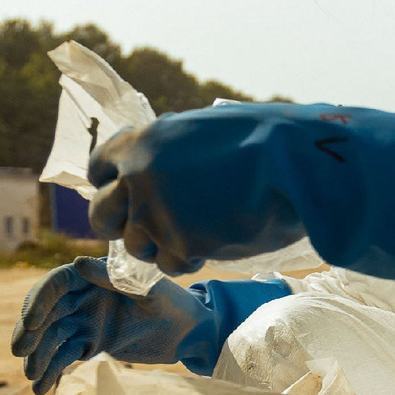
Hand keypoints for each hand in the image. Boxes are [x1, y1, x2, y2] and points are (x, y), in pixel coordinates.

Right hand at [9, 258, 209, 394]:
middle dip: (31, 331)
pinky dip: (52, 370)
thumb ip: (115, 279)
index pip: (57, 284)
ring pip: (52, 337)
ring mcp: (85, 321)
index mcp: (94, 276)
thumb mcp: (148, 289)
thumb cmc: (174, 303)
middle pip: (47, 312)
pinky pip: (64, 356)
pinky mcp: (90, 343)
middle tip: (20, 351)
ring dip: (38, 356)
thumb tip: (78, 264)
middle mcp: (83, 297)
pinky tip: (41, 387)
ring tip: (32, 377)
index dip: (40, 301)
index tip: (31, 322)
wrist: (190, 332)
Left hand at [88, 102, 394, 292]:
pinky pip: (172, 265)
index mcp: (144, 140)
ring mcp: (157, 214)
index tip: (125, 193)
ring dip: (158, 245)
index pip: (99, 169)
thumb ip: (173, 148)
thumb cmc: (265, 140)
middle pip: (101, 215)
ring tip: (192, 235)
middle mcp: (140, 177)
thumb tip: (164, 164)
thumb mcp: (207, 129)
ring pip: (135, 246)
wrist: (295, 166)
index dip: (111, 184)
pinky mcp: (183, 246)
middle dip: (120, 223)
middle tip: (147, 228)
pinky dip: (188, 260)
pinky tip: (212, 245)